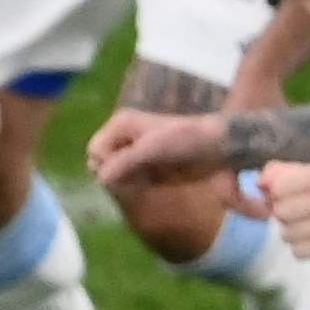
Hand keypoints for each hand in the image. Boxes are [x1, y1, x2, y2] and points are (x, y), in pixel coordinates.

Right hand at [83, 105, 226, 194]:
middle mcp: (122, 137)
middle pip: (98, 164)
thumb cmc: (184, 140)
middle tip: (143, 169)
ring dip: (127, 181)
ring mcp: (131, 155)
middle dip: (116, 172)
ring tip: (151, 174)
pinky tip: (153, 181)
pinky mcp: (142, 170)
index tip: (134, 161)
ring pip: (111, 176)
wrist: (214, 148)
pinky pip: (124, 184)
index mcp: (120, 124)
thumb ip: (124, 162)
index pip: (94, 150)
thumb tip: (100, 179)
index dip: (108, 161)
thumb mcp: (152, 149)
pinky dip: (135, 186)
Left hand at [260, 159, 309, 260]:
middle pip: (278, 213)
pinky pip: (297, 251)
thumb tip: (260, 183)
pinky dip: (301, 248)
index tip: (284, 194)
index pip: (276, 188)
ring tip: (308, 225)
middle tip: (297, 212)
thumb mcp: (308, 174)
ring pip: (286, 235)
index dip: (274, 193)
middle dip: (282, 214)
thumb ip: (278, 172)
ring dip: (291, 233)